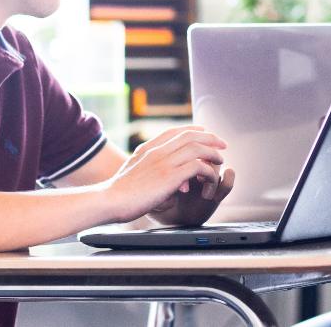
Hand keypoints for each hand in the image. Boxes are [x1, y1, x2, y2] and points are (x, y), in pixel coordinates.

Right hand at [99, 125, 226, 222]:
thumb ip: (146, 169)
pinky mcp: (170, 177)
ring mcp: (163, 162)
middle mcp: (156, 151)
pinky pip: (198, 167)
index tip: (205, 133)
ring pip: (197, 148)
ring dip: (213, 153)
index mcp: (147, 149)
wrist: (109, 200)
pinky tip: (211, 179)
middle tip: (222, 144)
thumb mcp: (132, 174)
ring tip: (220, 161)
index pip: (175, 131)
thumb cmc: (118, 194)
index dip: (193, 130)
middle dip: (210, 137)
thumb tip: (157, 173)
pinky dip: (208, 172)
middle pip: (190, 135)